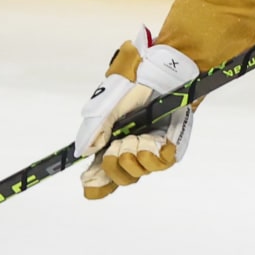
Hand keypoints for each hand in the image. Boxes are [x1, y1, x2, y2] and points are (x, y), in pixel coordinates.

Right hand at [75, 28, 197, 198]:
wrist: (164, 71)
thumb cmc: (135, 83)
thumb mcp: (108, 104)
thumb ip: (95, 129)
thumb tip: (83, 153)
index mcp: (112, 138)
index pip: (102, 169)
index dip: (97, 182)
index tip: (87, 184)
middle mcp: (131, 146)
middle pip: (120, 177)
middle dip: (114, 167)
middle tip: (117, 148)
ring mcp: (151, 146)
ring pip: (138, 173)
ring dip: (132, 159)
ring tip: (135, 140)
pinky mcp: (170, 143)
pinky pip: (160, 164)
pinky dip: (151, 157)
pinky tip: (148, 143)